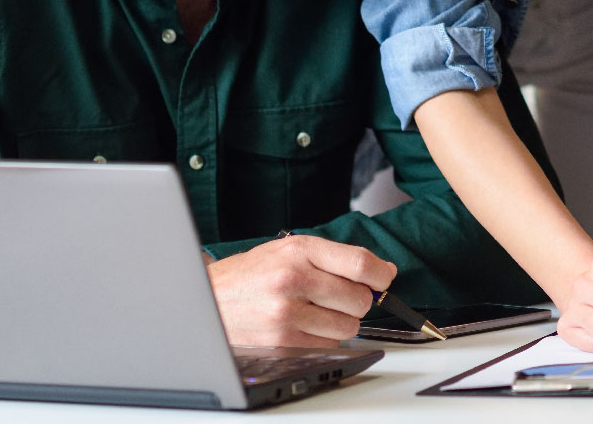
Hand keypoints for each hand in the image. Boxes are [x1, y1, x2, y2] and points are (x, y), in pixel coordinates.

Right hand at [206, 235, 395, 346]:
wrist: (208, 299)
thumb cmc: (251, 274)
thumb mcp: (289, 249)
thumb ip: (336, 257)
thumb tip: (382, 272)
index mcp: (299, 250)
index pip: (360, 264)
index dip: (381, 274)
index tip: (384, 278)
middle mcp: (293, 280)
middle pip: (359, 298)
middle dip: (358, 299)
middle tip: (340, 296)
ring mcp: (287, 313)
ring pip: (348, 325)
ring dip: (341, 321)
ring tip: (318, 311)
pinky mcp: (282, 342)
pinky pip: (329, 344)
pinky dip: (325, 337)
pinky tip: (305, 325)